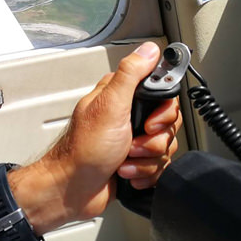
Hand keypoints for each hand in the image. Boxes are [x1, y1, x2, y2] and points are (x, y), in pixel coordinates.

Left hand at [38, 41, 181, 222]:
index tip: (151, 122)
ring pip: (164, 147)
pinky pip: (158, 167)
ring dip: (145, 160)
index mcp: (121, 96)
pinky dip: (144, 174)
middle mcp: (127, 116)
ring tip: (124, 161)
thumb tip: (148, 50)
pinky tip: (126, 173)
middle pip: (168, 123)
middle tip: (132, 144)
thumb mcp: (109, 106)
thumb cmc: (83, 150)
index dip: (164, 111)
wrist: (72, 190)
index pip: (163, 93)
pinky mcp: (135, 162)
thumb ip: (130, 75)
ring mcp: (131, 140)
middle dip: (153, 141)